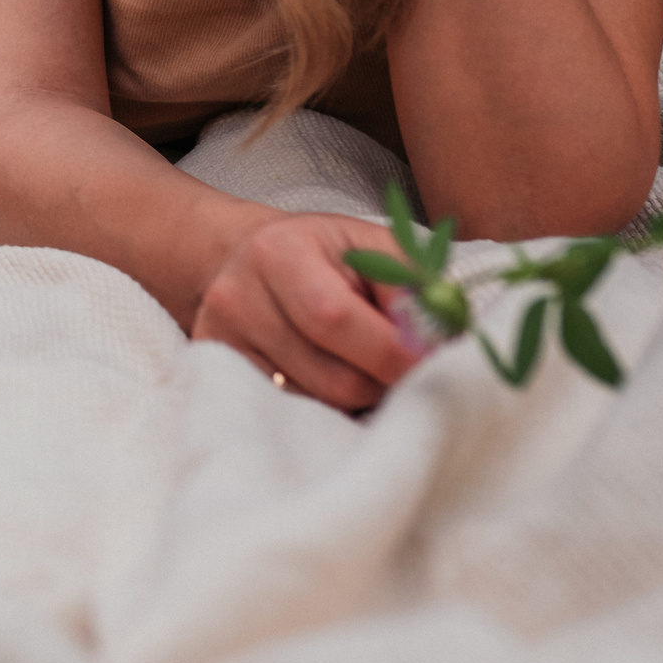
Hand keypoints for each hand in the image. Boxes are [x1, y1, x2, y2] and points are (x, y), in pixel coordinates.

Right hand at [192, 211, 423, 411]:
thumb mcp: (376, 247)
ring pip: (317, 405)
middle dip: (384, 383)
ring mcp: (221, 341)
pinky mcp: (220, 373)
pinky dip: (327, 407)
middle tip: (407, 370)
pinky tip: (334, 378)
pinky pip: (294, 414)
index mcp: (277, 253)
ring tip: (366, 368)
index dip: (395, 352)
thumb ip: (416, 287)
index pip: (336, 319)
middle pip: (333, 378)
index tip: (438, 366)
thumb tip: (443, 343)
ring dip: (359, 399)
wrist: (254, 260)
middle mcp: (235, 297)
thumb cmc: (330, 255)